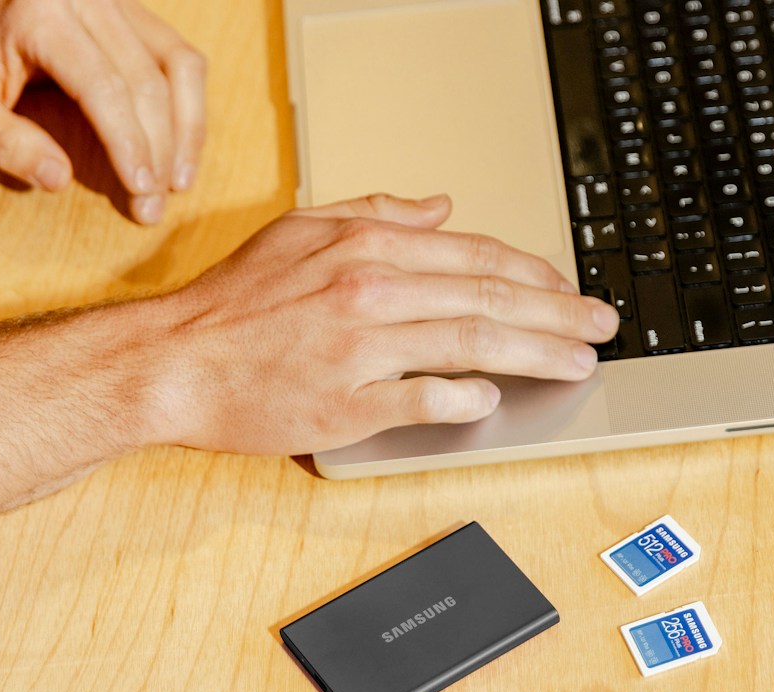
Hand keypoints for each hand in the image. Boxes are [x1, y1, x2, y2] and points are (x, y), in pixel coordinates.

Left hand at [0, 0, 205, 222]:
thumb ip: (2, 142)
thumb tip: (58, 180)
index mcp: (40, 15)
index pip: (105, 87)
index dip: (130, 144)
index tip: (140, 190)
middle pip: (147, 80)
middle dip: (159, 149)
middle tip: (153, 204)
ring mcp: (114, 0)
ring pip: (177, 65)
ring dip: (186, 129)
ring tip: (179, 180)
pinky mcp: (130, 11)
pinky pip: (178, 55)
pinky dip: (188, 104)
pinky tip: (182, 144)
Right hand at [138, 193, 617, 454]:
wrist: (172, 361)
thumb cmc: (233, 305)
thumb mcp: (299, 229)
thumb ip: (375, 213)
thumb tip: (440, 206)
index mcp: (366, 247)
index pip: (475, 255)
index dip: (535, 273)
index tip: (570, 289)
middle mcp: (371, 290)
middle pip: (489, 297)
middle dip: (559, 312)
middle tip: (601, 325)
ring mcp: (362, 348)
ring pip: (472, 344)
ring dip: (536, 353)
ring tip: (578, 361)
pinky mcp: (347, 403)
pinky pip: (424, 399)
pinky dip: (465, 399)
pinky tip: (494, 400)